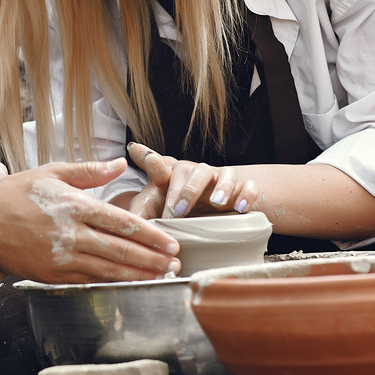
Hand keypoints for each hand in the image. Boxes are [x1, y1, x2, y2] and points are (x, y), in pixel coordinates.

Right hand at [0, 158, 180, 283]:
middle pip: (120, 249)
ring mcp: (61, 257)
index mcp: (75, 205)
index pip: (122, 223)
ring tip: (159, 277)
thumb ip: (89, 171)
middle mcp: (71, 233)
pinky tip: (127, 283)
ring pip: (108, 269)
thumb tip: (121, 162)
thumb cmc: (15, 195)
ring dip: (137, 274)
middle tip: (175, 264)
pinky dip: (111, 282)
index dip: (150, 235)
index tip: (170, 243)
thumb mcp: (52, 172)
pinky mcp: (52, 274)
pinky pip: (88, 280)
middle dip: (152, 259)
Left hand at [127, 142, 259, 218]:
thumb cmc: (184, 211)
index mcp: (173, 178)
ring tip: (217, 202)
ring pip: (224, 173)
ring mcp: (221, 180)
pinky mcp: (242, 190)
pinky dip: (245, 195)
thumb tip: (126, 226)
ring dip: (221, 187)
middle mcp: (196, 174)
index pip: (160, 165)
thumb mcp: (162, 214)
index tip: (133, 149)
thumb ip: (143, 217)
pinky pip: (249, 186)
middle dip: (185, 191)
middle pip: (190, 171)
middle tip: (177, 212)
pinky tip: (239, 208)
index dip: (148, 158)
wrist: (222, 212)